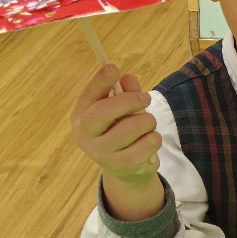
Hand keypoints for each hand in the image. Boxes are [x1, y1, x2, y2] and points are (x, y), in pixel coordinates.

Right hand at [71, 64, 160, 186]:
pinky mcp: (122, 165)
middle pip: (103, 112)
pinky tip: (149, 141)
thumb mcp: (121, 111)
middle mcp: (86, 135)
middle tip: (146, 98)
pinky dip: (154, 138)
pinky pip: (147, 144)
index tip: (113, 68)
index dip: (99, 81)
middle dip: (128, 100)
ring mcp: (102, 152)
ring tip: (148, 123)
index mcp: (82, 116)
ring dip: (147, 121)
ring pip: (131, 127)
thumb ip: (125, 93)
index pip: (88, 96)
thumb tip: (128, 78)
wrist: (125, 170)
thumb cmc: (121, 132)